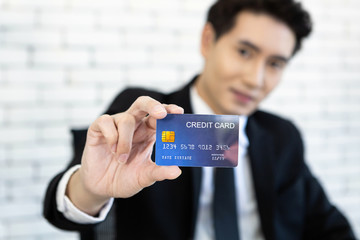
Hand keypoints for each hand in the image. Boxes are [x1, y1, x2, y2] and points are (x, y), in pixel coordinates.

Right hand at [66, 96, 182, 214]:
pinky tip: (111, 150)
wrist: (101, 188)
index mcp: (148, 133)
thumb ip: (159, 173)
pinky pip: (106, 121)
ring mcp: (116, 125)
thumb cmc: (125, 178)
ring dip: (126, 140)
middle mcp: (134, 126)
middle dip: (153, 105)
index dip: (169, 110)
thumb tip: (177, 171)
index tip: (179, 112)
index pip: (160, 116)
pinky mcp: (98, 129)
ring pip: (126, 119)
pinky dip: (111, 136)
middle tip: (161, 114)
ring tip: (122, 158)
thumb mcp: (144, 177)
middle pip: (143, 104)